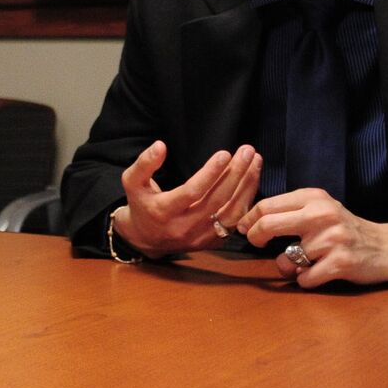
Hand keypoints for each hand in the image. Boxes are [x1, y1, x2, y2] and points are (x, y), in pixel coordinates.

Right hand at [112, 140, 261, 257]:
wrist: (145, 238)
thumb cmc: (141, 203)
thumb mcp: (132, 181)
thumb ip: (144, 163)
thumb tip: (161, 146)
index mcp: (163, 212)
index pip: (192, 192)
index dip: (210, 173)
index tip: (225, 154)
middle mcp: (184, 227)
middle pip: (217, 200)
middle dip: (236, 174)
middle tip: (248, 151)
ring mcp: (201, 237)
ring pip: (231, 212)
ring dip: (246, 186)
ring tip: (255, 162)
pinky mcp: (212, 242)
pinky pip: (235, 221)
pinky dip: (246, 200)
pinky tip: (251, 181)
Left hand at [237, 189, 387, 287]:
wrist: (385, 247)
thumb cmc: (344, 228)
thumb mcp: (320, 208)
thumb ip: (290, 210)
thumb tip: (249, 221)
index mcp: (313, 197)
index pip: (267, 205)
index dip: (248, 219)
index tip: (243, 228)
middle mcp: (322, 214)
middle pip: (268, 225)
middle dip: (255, 237)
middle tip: (257, 243)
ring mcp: (332, 239)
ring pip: (286, 259)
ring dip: (288, 266)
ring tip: (305, 262)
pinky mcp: (341, 263)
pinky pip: (304, 278)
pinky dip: (305, 280)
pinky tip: (317, 273)